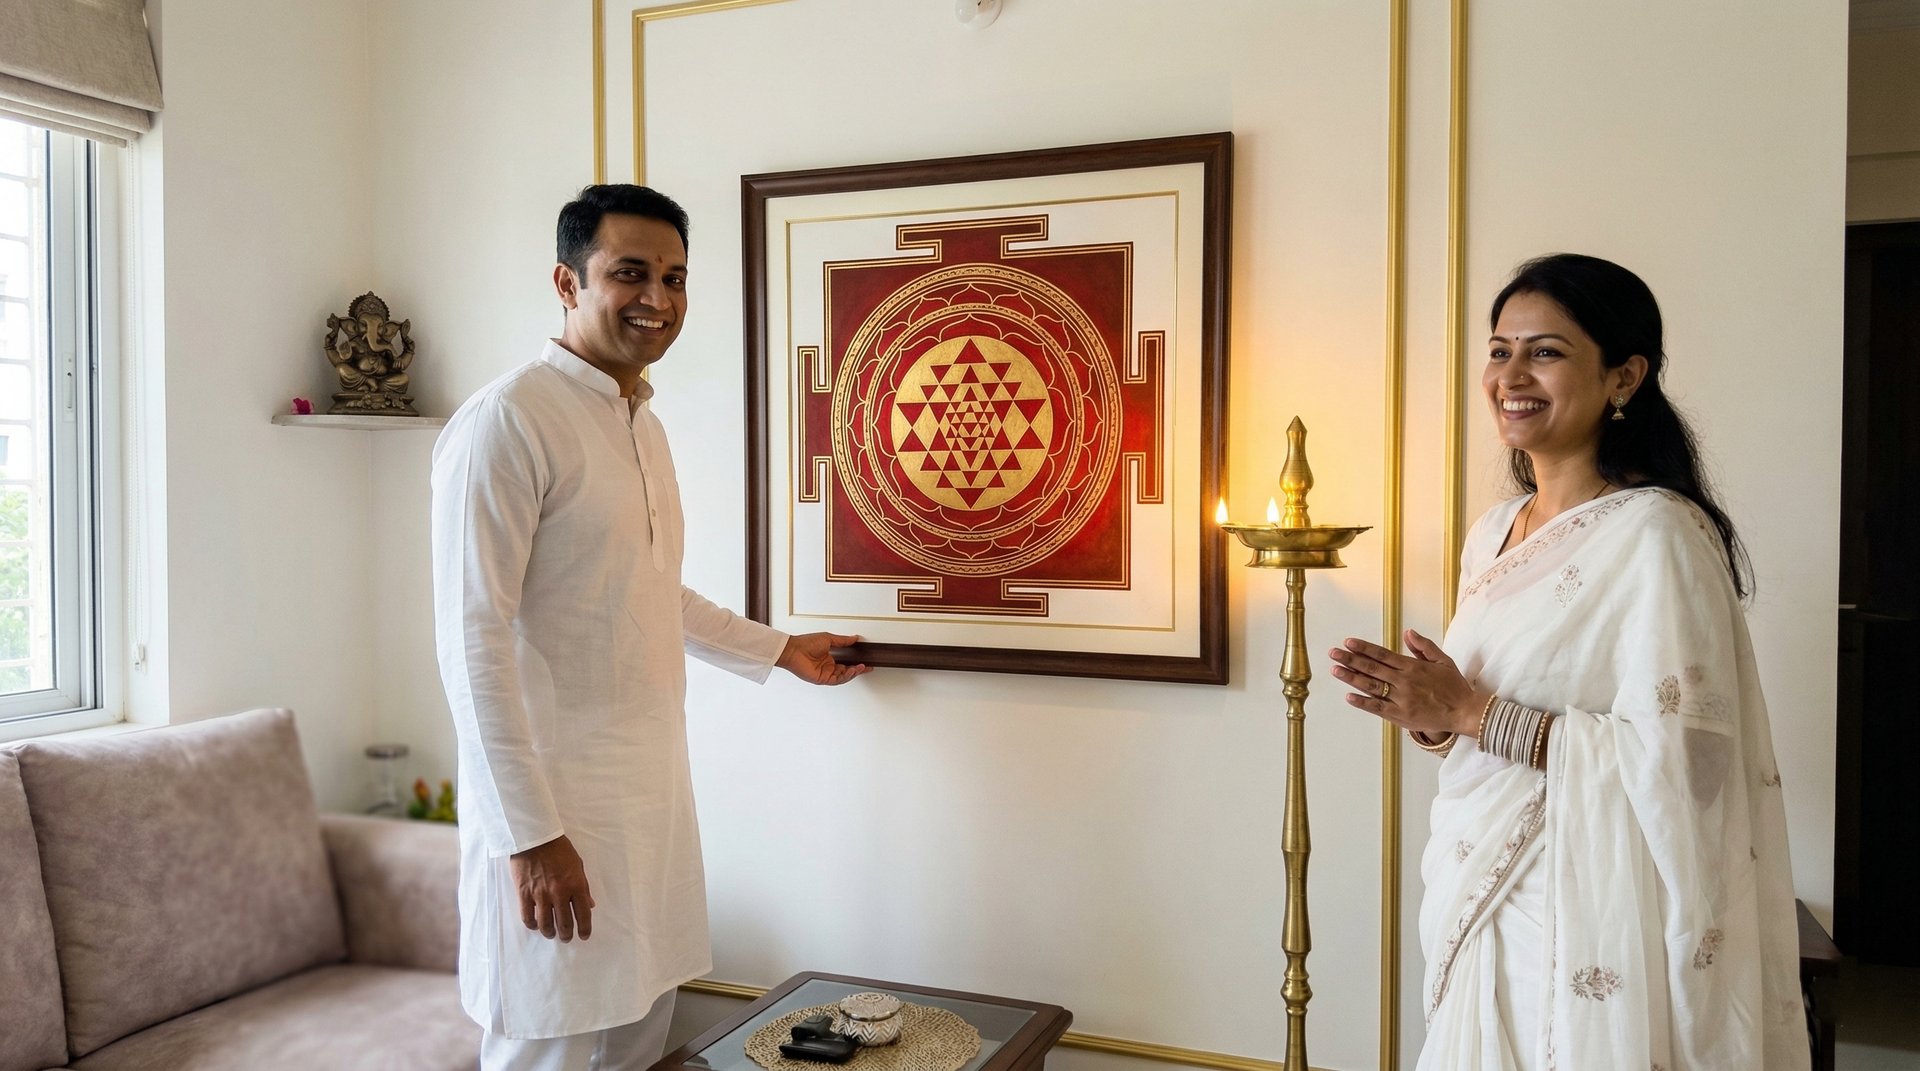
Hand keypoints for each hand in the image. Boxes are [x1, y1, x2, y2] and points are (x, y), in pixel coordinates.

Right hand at [510, 835, 592, 941]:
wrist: (535, 838)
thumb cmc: (559, 849)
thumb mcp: (578, 865)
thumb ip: (584, 886)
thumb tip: (589, 905)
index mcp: (576, 885)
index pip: (583, 914)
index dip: (585, 928)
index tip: (584, 936)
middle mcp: (559, 893)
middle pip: (564, 923)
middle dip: (566, 934)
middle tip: (566, 938)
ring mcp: (540, 895)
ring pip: (545, 924)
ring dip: (550, 933)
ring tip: (551, 934)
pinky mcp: (524, 894)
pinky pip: (527, 917)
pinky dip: (532, 924)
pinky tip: (535, 925)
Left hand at [776, 632, 871, 685]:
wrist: (794, 650)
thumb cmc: (806, 643)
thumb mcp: (828, 638)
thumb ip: (843, 641)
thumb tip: (854, 638)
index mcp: (829, 657)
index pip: (846, 662)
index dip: (856, 663)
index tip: (865, 661)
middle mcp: (827, 666)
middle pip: (846, 671)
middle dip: (858, 670)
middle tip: (867, 667)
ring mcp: (825, 673)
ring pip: (843, 676)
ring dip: (853, 673)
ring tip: (861, 668)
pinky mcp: (821, 679)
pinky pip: (836, 680)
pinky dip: (845, 676)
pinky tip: (851, 671)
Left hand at [1328, 629, 1488, 738]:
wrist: (1464, 712)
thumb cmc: (1454, 686)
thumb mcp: (1443, 661)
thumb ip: (1424, 646)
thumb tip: (1408, 633)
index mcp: (1413, 667)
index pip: (1383, 654)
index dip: (1364, 648)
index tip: (1348, 642)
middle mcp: (1404, 682)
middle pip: (1372, 668)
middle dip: (1350, 660)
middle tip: (1333, 653)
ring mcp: (1401, 699)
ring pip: (1371, 686)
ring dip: (1351, 677)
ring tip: (1335, 670)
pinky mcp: (1401, 716)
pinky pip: (1378, 708)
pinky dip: (1363, 702)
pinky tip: (1349, 696)